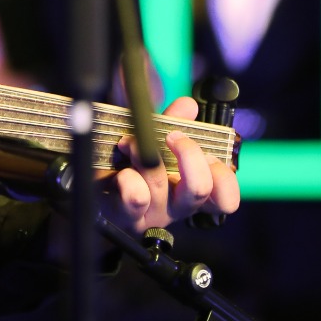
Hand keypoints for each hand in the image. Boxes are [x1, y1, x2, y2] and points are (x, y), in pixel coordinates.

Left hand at [100, 96, 239, 233]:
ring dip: (144, 153)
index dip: (223, 179)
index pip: (226, 199)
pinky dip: (128, 177)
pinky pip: (135, 197)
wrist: (95, 179)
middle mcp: (177, 206)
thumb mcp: (155, 137)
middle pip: (199, 189)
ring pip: (161, 185)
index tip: (209, 154)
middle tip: (172, 136)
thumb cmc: (132, 159)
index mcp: (192, 189)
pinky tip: (120, 169)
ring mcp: (152, 214)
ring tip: (129, 142)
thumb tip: (188, 105)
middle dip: (188, 154)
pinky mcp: (125, 215)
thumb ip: (173, 121)